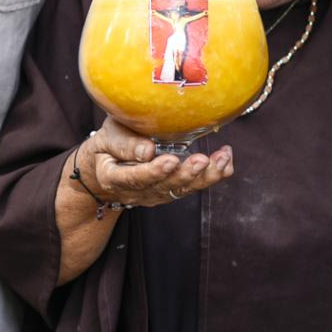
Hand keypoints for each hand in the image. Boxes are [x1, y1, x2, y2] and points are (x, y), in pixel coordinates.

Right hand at [73, 118, 233, 210]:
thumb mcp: (106, 137)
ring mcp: (155, 194)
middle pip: (163, 187)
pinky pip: (194, 187)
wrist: (105, 165)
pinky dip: (213, 175)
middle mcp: (136, 192)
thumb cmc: (107, 144)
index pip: (133, 178)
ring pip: (182, 190)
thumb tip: (147, 150)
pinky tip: (226, 159)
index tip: (169, 160)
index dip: (153, 172)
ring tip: (221, 158)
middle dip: (185, 174)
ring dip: (204, 176)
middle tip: (202, 160)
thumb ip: (123, 143)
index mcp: (113, 178)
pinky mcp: (171, 191)